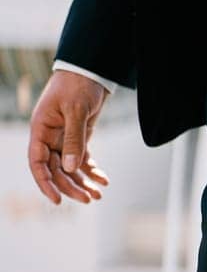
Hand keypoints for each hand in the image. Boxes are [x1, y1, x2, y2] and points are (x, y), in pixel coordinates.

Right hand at [28, 72, 109, 205]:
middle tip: (89, 200)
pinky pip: (82, 159)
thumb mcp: (76, 111)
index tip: (57, 200)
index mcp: (40, 130)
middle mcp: (49, 138)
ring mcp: (63, 139)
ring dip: (83, 182)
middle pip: (56, 170)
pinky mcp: (78, 138)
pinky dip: (92, 170)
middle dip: (71, 186)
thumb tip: (70, 168)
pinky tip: (104, 180)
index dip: (45, 183)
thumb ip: (74, 139)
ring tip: (99, 196)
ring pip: (70, 168)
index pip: (37, 163)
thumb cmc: (78, 86)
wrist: (90, 71)